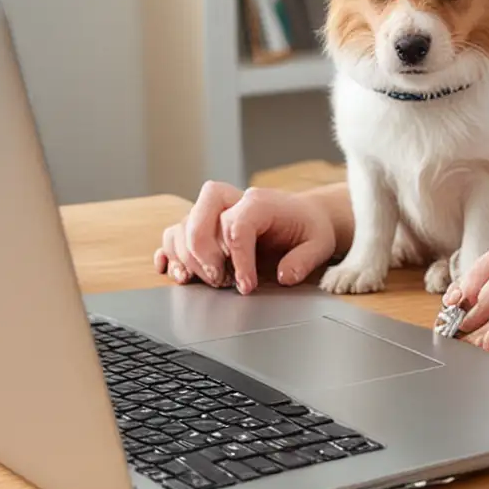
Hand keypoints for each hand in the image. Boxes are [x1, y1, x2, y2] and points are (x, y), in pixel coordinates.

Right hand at [153, 181, 337, 294]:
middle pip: (198, 219)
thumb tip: (284, 275)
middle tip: (220, 282)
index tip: (246, 286)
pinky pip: (173, 234)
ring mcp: (214, 214)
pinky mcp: (204, 228)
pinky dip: (169, 252)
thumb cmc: (308, 229)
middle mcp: (231, 203)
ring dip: (185, 258)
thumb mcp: (320, 244)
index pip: (235, 226)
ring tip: (204, 282)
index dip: (238, 260)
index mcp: (259, 202)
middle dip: (203, 255)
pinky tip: (174, 271)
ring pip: (181, 228)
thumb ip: (304, 259)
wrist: (304, 218)